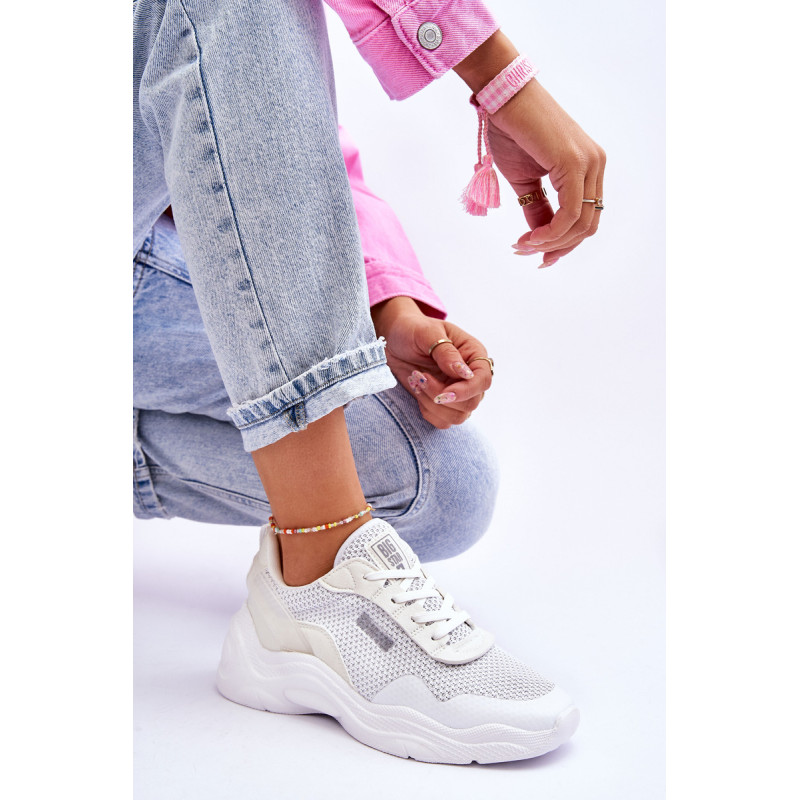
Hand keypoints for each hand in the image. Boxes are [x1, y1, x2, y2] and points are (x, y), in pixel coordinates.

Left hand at [371, 297, 492, 428]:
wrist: (395, 339)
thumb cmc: (413, 330)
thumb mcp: (427, 333)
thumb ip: (446, 352)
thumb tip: (464, 373)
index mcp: (473, 354)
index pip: (483, 380)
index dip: (466, 391)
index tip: (444, 392)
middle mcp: (470, 376)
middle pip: (471, 403)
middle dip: (443, 396)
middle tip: (420, 377)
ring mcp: (458, 391)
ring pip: (457, 416)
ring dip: (432, 404)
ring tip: (416, 380)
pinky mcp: (443, 403)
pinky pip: (443, 421)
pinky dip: (428, 411)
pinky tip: (417, 390)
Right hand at [454, 31, 605, 267]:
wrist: (503, 96)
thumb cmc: (511, 130)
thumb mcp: (525, 180)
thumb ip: (537, 209)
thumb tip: (539, 238)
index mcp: (587, 167)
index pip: (585, 217)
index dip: (562, 243)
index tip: (535, 255)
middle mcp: (595, 164)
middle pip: (587, 225)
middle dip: (557, 247)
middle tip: (526, 253)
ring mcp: (590, 163)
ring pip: (580, 223)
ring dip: (550, 243)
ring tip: (522, 246)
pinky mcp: (575, 163)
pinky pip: (571, 213)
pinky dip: (551, 233)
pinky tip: (529, 238)